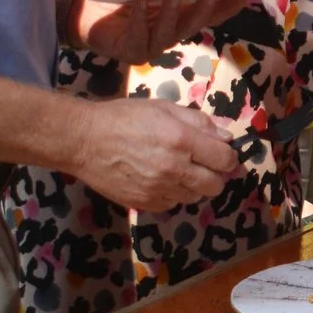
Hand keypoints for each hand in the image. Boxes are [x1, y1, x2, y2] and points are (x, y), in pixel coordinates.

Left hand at [64, 0, 259, 62]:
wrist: (84, 11)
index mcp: (176, 20)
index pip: (206, 16)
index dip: (224, 8)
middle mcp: (167, 37)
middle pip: (190, 27)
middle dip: (202, 11)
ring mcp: (149, 48)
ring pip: (167, 34)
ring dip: (171, 14)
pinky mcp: (129, 53)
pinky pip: (137, 36)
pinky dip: (138, 18)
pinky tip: (140, 3)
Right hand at [68, 98, 241, 211]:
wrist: (84, 140)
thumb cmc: (124, 118)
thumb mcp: (163, 108)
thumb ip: (198, 122)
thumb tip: (227, 138)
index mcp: (181, 140)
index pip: (225, 159)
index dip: (228, 158)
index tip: (222, 154)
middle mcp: (174, 168)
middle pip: (215, 185)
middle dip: (215, 175)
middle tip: (203, 164)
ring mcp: (159, 189)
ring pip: (194, 196)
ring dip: (193, 185)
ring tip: (177, 170)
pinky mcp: (145, 203)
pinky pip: (172, 204)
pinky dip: (172, 194)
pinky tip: (159, 179)